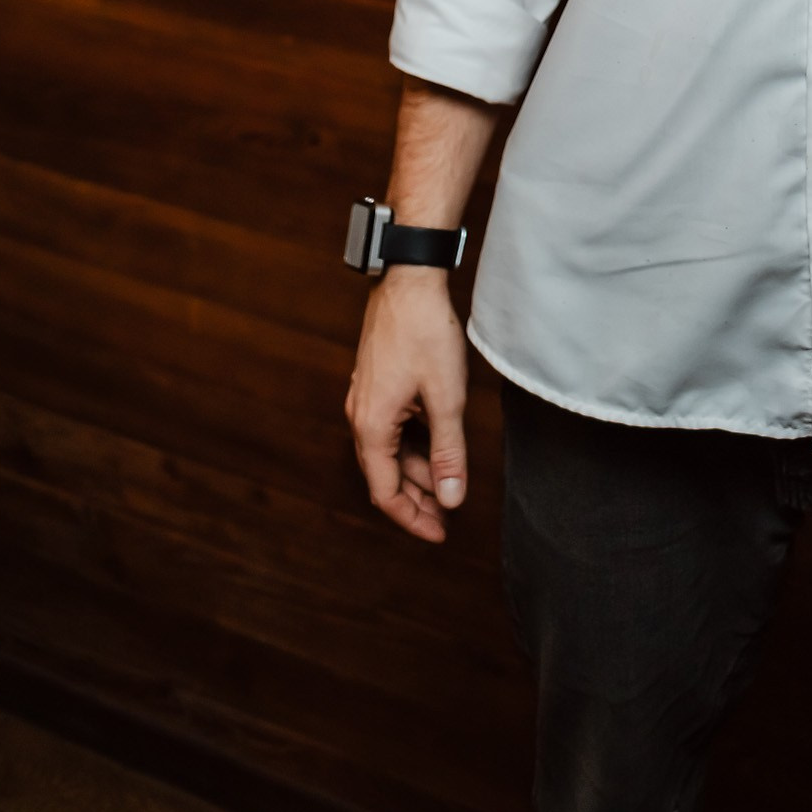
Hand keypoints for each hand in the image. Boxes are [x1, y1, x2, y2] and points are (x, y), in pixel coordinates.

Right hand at [346, 269, 468, 542]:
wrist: (410, 279)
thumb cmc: (427, 333)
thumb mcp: (446, 398)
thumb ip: (448, 452)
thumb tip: (450, 499)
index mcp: (371, 426)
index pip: (385, 492)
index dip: (412, 518)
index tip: (440, 533)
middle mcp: (360, 415)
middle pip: (385, 473)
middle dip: (417, 496)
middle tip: (448, 512)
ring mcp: (366, 396)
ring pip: (390, 448)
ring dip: (417, 467)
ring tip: (449, 480)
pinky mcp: (376, 380)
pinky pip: (391, 425)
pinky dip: (413, 441)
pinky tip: (437, 441)